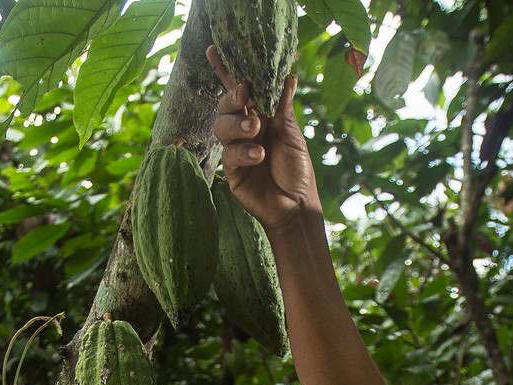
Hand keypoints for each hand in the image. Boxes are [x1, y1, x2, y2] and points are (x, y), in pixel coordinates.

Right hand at [205, 46, 319, 228]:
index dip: (227, 71)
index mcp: (261, 116)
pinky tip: (258, 155)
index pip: (241, 90)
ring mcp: (236, 149)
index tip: (215, 51)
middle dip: (232, 95)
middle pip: (226, 104)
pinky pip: (230, 153)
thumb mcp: (293, 135)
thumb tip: (288, 75)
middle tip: (245, 93)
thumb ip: (284, 108)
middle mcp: (245, 129)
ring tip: (256, 130)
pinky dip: (243, 151)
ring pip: (222, 125)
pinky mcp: (231, 170)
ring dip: (238, 124)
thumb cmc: (297, 171)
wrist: (296, 206)